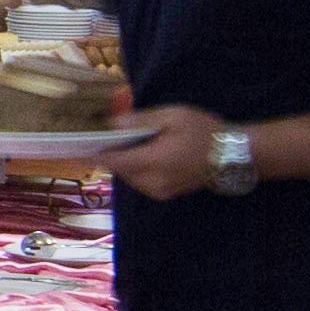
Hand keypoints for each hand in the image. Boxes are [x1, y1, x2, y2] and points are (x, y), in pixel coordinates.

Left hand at [99, 105, 233, 201]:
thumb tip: (112, 124)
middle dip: (111, 154)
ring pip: (129, 177)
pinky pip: (141, 181)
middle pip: (119, 170)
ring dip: (124, 161)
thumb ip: (140, 121)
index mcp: (153, 163)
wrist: (234, 154)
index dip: (94, 153)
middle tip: (105, 134)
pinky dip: (136, 168)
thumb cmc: (203, 131)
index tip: (76, 145)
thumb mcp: (172, 117)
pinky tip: (142, 152)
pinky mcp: (166, 193)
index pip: (113, 162)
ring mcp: (159, 191)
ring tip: (126, 141)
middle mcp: (153, 183)